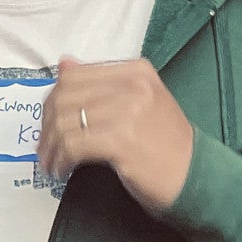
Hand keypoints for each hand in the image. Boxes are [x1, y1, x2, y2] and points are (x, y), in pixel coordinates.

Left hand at [36, 57, 194, 211]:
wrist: (196, 177)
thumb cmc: (166, 145)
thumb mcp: (138, 103)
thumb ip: (101, 83)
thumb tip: (64, 64)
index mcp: (135, 71)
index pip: (74, 76)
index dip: (53, 102)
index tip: (49, 123)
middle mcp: (132, 84)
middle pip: (65, 97)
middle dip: (48, 126)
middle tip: (45, 148)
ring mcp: (128, 110)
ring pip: (65, 122)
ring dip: (51, 147)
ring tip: (52, 163)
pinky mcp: (122, 140)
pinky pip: (73, 145)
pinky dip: (61, 159)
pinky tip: (62, 170)